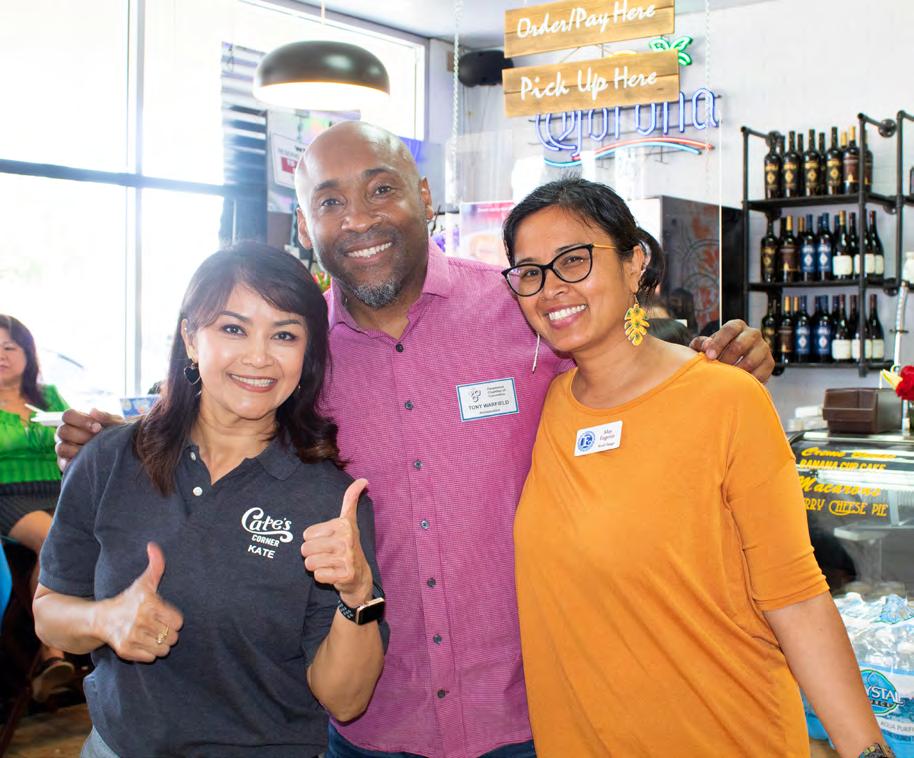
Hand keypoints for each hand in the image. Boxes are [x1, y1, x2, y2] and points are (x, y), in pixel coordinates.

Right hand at [56, 408, 123, 470]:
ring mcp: (65, 448)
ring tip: (93, 451)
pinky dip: (74, 462)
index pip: (68, 415)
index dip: (81, 420)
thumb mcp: (116, 424)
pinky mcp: (66, 463)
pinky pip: (63, 463)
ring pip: (61, 447)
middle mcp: (67, 433)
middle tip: (96, 439)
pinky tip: (87, 461)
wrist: (121, 452)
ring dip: (77, 449)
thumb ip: (106, 417)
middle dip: (82, 435)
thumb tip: (92, 411)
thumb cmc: (115, 434)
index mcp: (77, 421)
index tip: (98, 427)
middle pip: (62, 431)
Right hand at [96, 543, 183, 662]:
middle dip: (168, 633)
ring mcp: (131, 636)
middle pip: (172, 637)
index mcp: (148, 603)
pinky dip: (149, 653)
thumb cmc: (128, 599)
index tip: (165, 616)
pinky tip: (143, 643)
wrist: (101, 618)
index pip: (178, 622)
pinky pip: (150, 658)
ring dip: (161, 645)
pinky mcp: (124, 650)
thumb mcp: (143, 582)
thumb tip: (153, 545)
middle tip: (158, 627)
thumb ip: (156, 565)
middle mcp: (139, 620)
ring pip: (163, 649)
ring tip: (152, 635)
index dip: (174, 620)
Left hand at [300, 479, 372, 607]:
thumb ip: (351, 499)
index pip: (306, 534)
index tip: (328, 541)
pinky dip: (322, 577)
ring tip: (329, 564)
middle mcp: (346, 539)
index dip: (313, 540)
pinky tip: (333, 574)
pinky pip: (318, 576)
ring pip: (310, 563)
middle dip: (312, 555)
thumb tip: (363, 480)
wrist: (359, 575)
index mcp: (344, 524)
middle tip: (327, 555)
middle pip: (305, 549)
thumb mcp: (349, 521)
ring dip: (316, 567)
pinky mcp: (345, 575)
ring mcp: (347, 558)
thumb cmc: (348, 545)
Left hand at [690, 319, 774, 382]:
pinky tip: (737, 384)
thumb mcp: (704, 346)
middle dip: (725, 359)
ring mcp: (763, 348)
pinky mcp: (769, 363)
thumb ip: (701, 343)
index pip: (729, 329)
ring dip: (735, 372)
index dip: (719, 342)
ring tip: (725, 379)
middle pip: (740, 345)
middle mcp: (753, 334)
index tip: (709, 356)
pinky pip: (760, 373)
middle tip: (716, 371)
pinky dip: (747, 381)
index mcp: (737, 326)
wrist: (730, 365)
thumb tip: (707, 345)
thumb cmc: (715, 353)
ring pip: (750, 361)